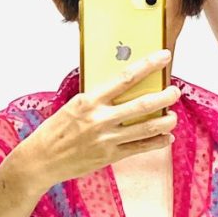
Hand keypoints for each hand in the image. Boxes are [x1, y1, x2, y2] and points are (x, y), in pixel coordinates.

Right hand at [21, 50, 179, 190]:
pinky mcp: (110, 156)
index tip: (164, 56)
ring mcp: (107, 138)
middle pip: (142, 104)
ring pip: (147, 128)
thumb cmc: (56, 130)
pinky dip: (157, 142)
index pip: (125, 78)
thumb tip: (123, 87)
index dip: (148, 66)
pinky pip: (140, 148)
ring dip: (166, 121)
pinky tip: (166, 138)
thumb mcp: (74, 106)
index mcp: (90, 100)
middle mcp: (101, 118)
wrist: (41, 160)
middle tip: (175, 91)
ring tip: (174, 117)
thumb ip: (98, 98)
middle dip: (165, 96)